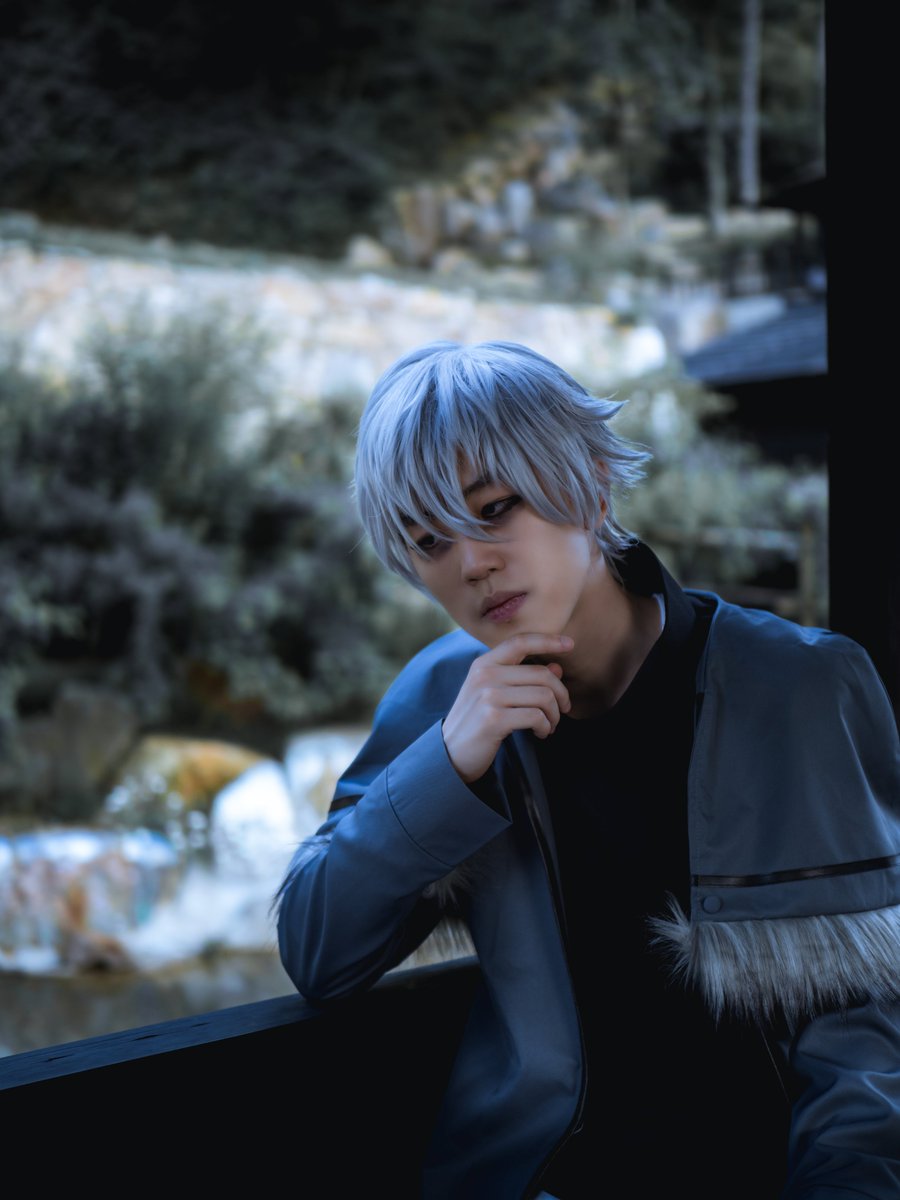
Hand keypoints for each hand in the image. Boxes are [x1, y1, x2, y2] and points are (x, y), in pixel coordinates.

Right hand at [442, 633, 572, 782]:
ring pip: (544, 696)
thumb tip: (557, 668)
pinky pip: (536, 716)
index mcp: (484, 663)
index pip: (520, 641)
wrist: (451, 751)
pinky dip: (545, 726)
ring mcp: (488, 696)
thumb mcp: (495, 693)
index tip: (570, 644)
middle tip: (562, 710)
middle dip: (560, 694)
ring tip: (549, 725)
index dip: (548, 640)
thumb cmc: (477, 720)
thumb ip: (524, 678)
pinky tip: (541, 733)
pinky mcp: (494, 719)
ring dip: (554, 715)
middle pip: (542, 674)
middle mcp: (485, 675)